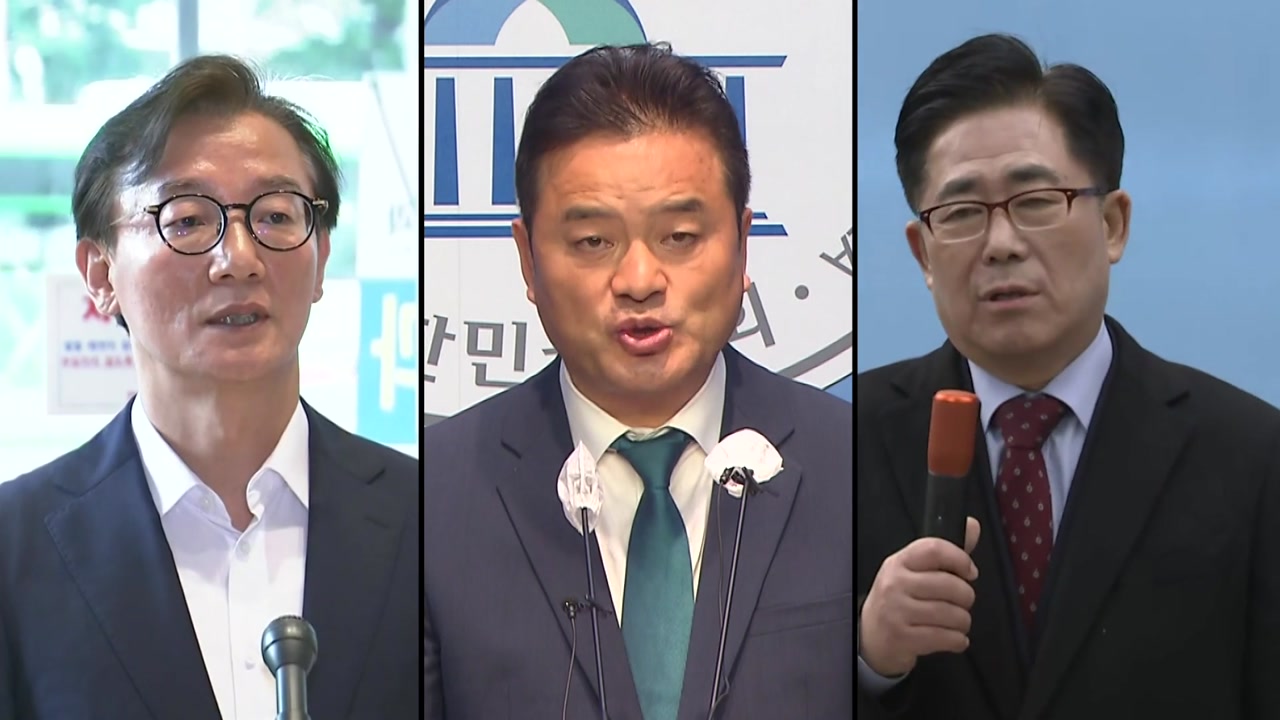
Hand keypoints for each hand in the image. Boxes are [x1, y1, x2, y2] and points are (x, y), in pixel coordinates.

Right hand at [859, 517, 980, 677]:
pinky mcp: (903, 638)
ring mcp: (896, 611)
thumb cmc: (898, 601)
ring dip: (963, 622)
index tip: (970, 571)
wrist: (872, 637)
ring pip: (952, 614)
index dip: (960, 559)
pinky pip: (946, 637)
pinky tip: (952, 638)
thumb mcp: (914, 573)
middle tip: (961, 603)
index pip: (934, 549)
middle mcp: (895, 584)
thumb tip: (972, 526)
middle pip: (950, 584)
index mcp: (899, 563)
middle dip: (966, 597)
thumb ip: (945, 553)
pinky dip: (958, 640)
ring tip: (956, 623)